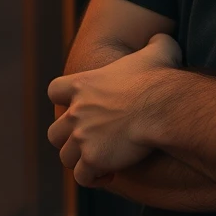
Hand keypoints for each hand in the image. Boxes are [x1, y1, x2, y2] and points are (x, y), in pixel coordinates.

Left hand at [48, 33, 182, 186]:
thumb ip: (154, 42)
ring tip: (99, 160)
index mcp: (83, 84)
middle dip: (68, 137)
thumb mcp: (158, 50)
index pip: (54, 90)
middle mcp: (76, 112)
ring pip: (65, 156)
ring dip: (80, 159)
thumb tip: (161, 38)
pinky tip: (108, 175)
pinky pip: (82, 176)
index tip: (77, 105)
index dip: (63, 99)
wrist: (161, 107)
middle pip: (55, 131)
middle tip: (90, 139)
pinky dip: (92, 178)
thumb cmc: (159, 78)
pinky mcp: (92, 159)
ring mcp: (82, 137)